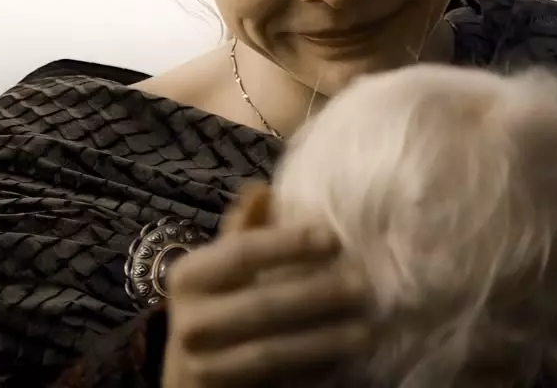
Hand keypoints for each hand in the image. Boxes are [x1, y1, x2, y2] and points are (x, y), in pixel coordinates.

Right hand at [163, 184, 372, 387]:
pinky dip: (313, 372)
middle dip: (318, 296)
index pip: (243, 253)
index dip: (289, 244)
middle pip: (263, 305)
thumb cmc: (215, 303)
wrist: (188, 373)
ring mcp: (205, 367)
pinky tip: (345, 362)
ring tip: (368, 330)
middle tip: (363, 286)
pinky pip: (277, 383)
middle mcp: (191, 322)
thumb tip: (262, 188)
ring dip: (325, 341)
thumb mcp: (220, 264)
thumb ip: (243, 228)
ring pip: (272, 352)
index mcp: (190, 276)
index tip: (334, 238)